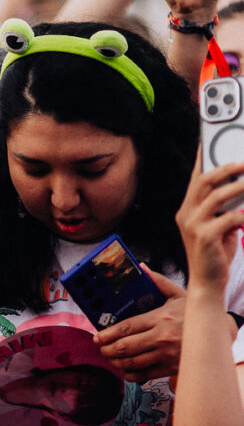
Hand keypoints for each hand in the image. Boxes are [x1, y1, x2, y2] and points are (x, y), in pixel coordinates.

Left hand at [95, 267, 186, 382]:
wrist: (216, 332)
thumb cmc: (192, 313)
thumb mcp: (176, 294)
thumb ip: (157, 281)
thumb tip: (140, 267)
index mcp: (160, 318)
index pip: (127, 327)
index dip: (108, 334)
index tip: (97, 337)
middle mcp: (162, 337)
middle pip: (126, 347)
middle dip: (108, 349)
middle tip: (101, 348)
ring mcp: (167, 354)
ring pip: (133, 362)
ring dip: (116, 362)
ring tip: (109, 357)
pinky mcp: (172, 367)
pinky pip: (146, 374)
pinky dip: (132, 374)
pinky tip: (125, 369)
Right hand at [177, 152, 243, 293]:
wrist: (207, 282)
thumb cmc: (215, 253)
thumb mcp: (219, 226)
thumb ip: (225, 208)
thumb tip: (241, 189)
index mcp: (188, 208)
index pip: (195, 178)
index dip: (202, 159)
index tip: (210, 143)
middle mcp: (186, 214)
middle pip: (202, 183)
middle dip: (224, 169)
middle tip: (242, 163)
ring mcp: (193, 226)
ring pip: (215, 198)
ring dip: (237, 188)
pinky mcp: (205, 238)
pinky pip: (228, 219)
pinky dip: (243, 216)